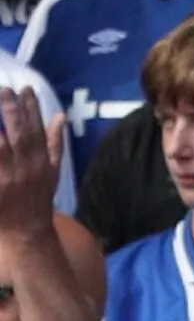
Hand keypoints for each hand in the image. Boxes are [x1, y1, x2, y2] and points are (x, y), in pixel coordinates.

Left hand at [0, 87, 63, 234]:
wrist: (26, 232)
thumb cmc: (38, 199)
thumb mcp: (53, 171)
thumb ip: (55, 143)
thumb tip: (60, 115)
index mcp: (40, 162)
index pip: (37, 130)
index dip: (32, 109)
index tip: (24, 88)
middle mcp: (24, 169)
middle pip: (18, 135)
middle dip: (11, 112)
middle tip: (2, 89)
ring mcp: (6, 180)